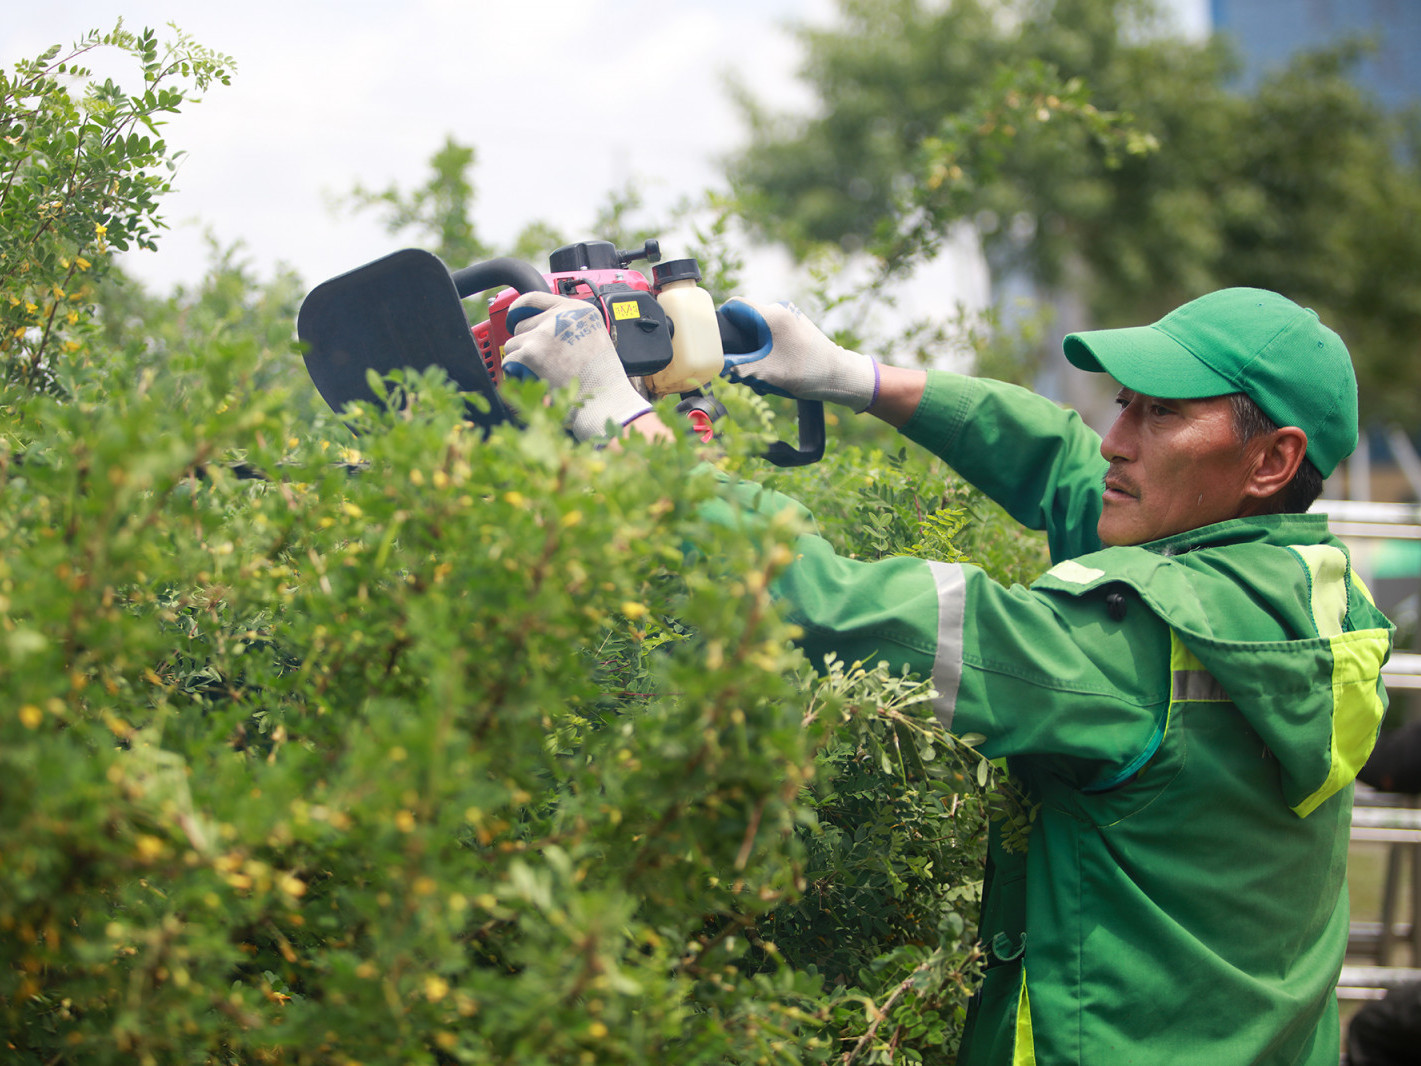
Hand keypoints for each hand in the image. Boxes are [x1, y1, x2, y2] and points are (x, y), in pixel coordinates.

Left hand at [503, 291, 651, 441]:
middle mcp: (559, 317)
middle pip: (522, 324)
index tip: (515, 317)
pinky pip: (510, 360)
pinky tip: (533, 378)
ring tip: (541, 371)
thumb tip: (543, 324)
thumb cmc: (602, 376)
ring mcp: (543, 334)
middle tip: (539, 358)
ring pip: (513, 343)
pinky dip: (516, 372)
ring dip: (521, 358)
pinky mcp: (531, 353)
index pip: (534, 298)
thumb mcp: (593, 334)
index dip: (520, 309)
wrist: (605, 399)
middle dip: (525, 341)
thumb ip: (569, 324)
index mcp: (577, 310)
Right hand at [719, 298, 878, 411]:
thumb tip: (718, 366)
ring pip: (758, 332)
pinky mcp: (796, 328)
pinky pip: (772, 337)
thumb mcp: (767, 372)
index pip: (734, 305)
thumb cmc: (807, 372)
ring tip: (760, 379)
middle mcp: (780, 310)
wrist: (840, 376)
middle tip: (740, 371)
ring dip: (754, 355)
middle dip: (739, 347)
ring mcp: (789, 318)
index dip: (721, 322)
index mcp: (771, 314)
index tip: (718, 343)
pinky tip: (773, 374)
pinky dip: (768, 353)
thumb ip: (738, 367)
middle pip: (745, 321)